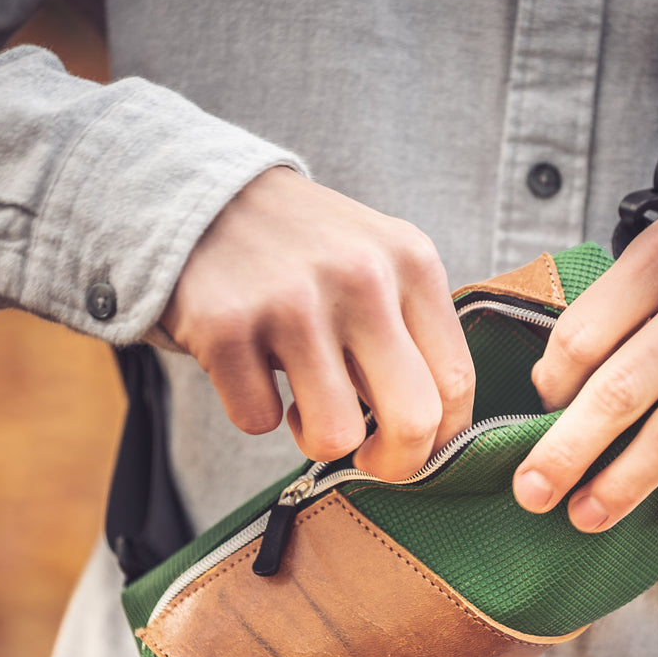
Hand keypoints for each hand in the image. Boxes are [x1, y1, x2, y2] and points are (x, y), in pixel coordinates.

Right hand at [162, 167, 474, 480]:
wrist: (201, 193)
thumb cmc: (304, 246)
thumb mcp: (377, 257)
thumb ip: (411, 329)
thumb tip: (433, 433)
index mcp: (411, 261)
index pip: (456, 382)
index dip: (442, 439)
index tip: (415, 449)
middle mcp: (361, 277)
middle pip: (414, 420)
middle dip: (394, 463)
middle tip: (368, 460)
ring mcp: (293, 302)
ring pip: (336, 435)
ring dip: (315, 438)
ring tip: (300, 402)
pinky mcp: (226, 326)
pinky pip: (258, 420)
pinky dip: (252, 409)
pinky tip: (248, 367)